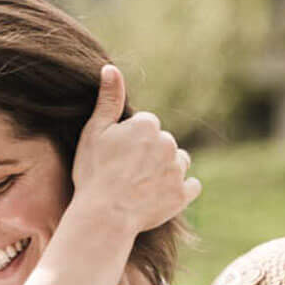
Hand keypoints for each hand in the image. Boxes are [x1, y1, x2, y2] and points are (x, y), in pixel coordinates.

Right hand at [69, 66, 199, 240]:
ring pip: (178, 162)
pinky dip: (179, 189)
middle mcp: (168, 143)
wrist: (104, 215)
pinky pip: (191, 186)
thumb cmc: (93, 173)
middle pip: (162, 143)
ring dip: (167, 169)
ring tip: (143, 184)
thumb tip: (110, 68)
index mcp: (148, 125)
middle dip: (149, 154)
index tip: (116, 156)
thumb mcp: (94, 132)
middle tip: (126, 173)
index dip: (130, 141)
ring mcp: (178, 170)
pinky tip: (161, 195)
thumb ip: (108, 99)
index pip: (145, 126)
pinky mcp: (183, 195)